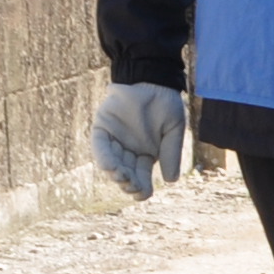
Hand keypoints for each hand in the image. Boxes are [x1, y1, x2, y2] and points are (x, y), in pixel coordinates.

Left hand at [87, 82, 190, 198]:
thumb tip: (171, 181)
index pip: (141, 176)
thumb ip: (171, 154)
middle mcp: (128, 149)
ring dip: (115, 172)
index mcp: (145, 154)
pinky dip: (104, 156)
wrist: (154, 79)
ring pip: (111, 162)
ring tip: (122, 177)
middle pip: (126, 172)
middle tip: (132, 186)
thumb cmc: (166, 104)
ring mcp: (114, 139)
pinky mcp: (102, 127)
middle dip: (128, 182)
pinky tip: (111, 166)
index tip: (144, 195)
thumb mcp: (174, 131)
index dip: (142, 188)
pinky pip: (99, 145)